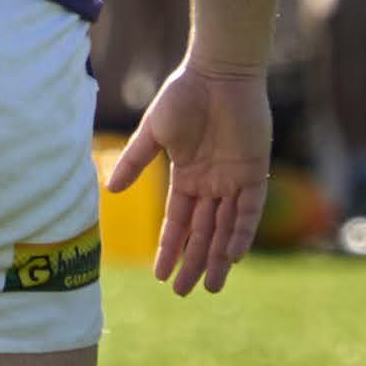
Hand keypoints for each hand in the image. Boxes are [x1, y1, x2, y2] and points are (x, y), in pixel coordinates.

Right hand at [105, 60, 271, 294]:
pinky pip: (250, 210)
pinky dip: (241, 232)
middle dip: (194, 262)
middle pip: (203, 232)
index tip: (161, 276)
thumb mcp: (154, 133)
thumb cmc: (184, 96)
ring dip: (218, 257)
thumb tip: (110, 192)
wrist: (219, 73)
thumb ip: (135, 162)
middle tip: (185, 293)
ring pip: (226, 228)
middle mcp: (212, 184)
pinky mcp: (255, 171)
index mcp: (187, 176)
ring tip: (210, 286)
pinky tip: (232, 256)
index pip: (178, 221)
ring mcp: (234, 179)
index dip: (170, 248)